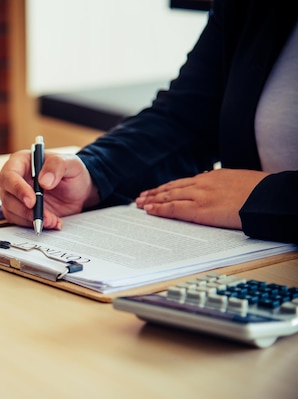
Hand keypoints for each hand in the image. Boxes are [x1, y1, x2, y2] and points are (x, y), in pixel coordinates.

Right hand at [0, 151, 97, 229]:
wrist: (78, 192)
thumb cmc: (71, 172)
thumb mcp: (71, 163)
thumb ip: (57, 166)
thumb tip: (43, 181)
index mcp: (21, 162)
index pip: (9, 175)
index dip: (18, 189)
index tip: (32, 201)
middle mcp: (14, 179)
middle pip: (7, 196)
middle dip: (25, 209)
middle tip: (44, 216)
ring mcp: (15, 196)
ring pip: (11, 211)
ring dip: (31, 219)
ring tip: (53, 220)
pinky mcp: (20, 211)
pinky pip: (20, 221)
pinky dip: (35, 225)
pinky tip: (52, 222)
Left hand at [135, 168, 268, 228]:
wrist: (270, 197)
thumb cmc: (261, 193)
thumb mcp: (240, 183)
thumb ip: (224, 185)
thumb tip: (216, 189)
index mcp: (214, 176)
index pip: (185, 182)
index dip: (169, 187)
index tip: (158, 190)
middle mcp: (204, 183)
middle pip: (173, 187)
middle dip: (155, 193)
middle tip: (141, 197)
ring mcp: (201, 195)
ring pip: (169, 196)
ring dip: (152, 200)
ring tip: (140, 204)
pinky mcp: (201, 209)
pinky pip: (174, 208)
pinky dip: (160, 209)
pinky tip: (150, 210)